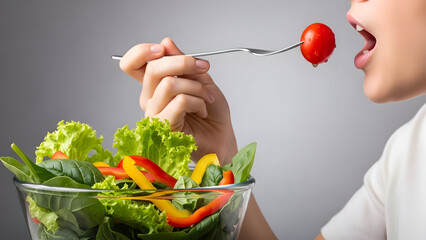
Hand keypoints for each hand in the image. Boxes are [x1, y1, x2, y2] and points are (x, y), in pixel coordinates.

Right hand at [119, 37, 236, 163]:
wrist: (221, 136)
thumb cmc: (211, 111)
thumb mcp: (200, 78)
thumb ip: (182, 62)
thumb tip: (166, 43)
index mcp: (155, 85)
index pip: (131, 64)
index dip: (141, 52)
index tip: (162, 49)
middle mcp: (150, 99)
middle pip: (153, 69)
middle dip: (183, 63)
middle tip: (202, 68)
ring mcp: (154, 113)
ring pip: (169, 84)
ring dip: (196, 87)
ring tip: (206, 97)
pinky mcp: (164, 126)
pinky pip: (180, 101)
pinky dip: (198, 101)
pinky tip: (202, 110)